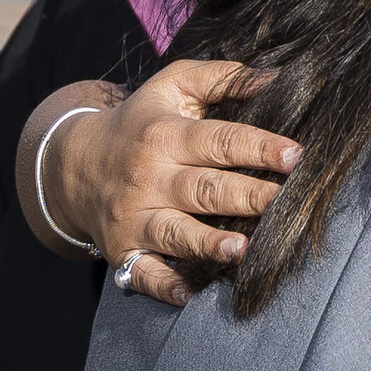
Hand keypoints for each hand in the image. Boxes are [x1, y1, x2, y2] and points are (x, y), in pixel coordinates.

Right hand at [52, 60, 301, 304]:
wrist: (75, 164)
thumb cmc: (141, 123)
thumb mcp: (171, 86)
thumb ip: (221, 77)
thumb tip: (276, 78)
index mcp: (165, 135)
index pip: (218, 141)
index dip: (258, 148)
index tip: (295, 156)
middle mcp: (148, 177)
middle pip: (203, 190)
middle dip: (245, 196)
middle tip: (282, 202)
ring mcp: (134, 217)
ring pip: (174, 232)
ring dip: (207, 243)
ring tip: (240, 248)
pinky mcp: (123, 250)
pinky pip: (142, 272)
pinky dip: (163, 285)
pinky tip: (187, 294)